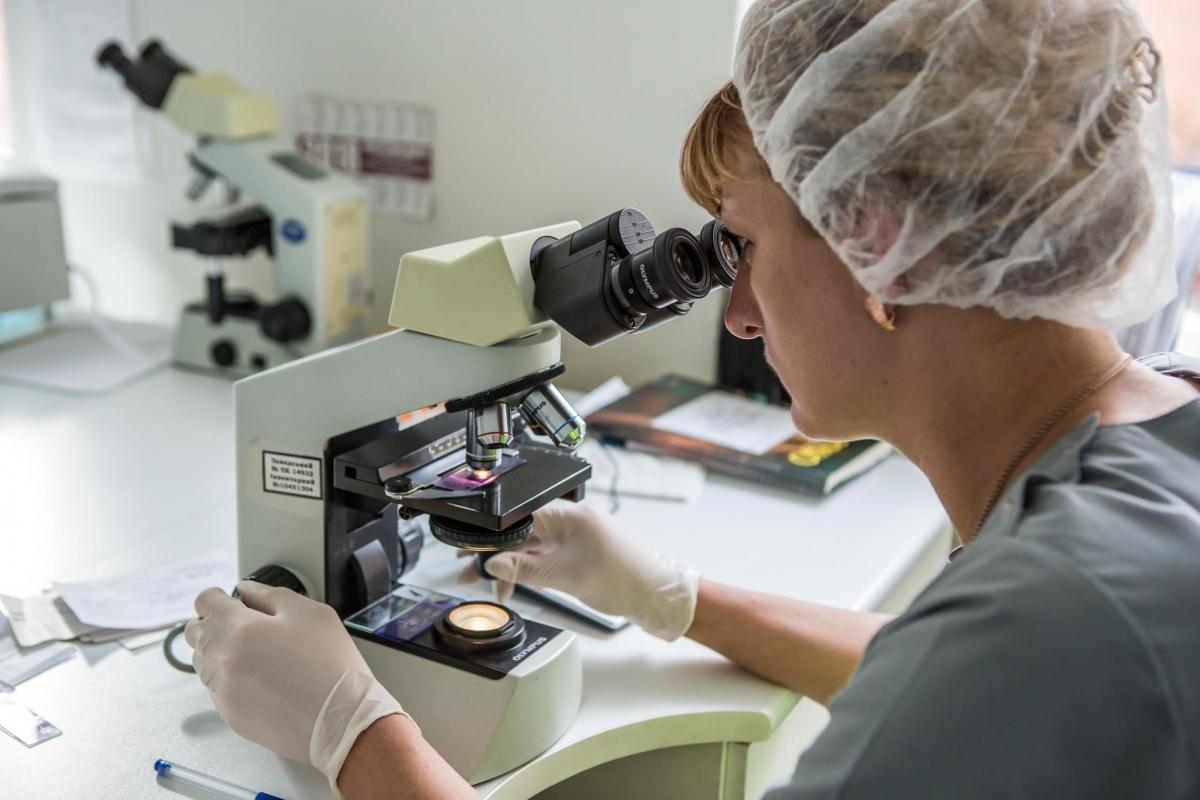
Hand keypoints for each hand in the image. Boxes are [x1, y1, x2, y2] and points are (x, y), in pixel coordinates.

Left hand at [184, 581, 414, 794]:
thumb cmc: (331, 666)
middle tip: (246, 627)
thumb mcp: (310, 613)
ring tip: (259, 656)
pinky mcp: (230, 716)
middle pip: (195, 633)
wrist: (341, 721)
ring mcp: (222, 691)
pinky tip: (264, 680)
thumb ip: (271, 595)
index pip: (204, 601)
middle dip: (215, 624)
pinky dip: (231, 680)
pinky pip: (216, 689)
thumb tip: (246, 590)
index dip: (219, 597)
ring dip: (221, 652)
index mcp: (238, 628)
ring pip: (203, 662)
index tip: (233, 602)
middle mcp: (221, 660)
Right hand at [458, 502, 699, 640]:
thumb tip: (493, 562)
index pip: (519, 517)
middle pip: (520, 531)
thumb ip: (526, 568)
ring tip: (485, 583)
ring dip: (507, 564)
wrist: (654, 595)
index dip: (491, 533)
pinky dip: (526, 569)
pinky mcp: (575, 551)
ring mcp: (573, 536)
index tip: (468, 546)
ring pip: (529, 545)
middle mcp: (570, 520)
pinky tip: (510, 583)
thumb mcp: (566, 576)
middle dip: (493, 551)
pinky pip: (542, 555)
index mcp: (570, 514)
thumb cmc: (622, 579)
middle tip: (467, 568)